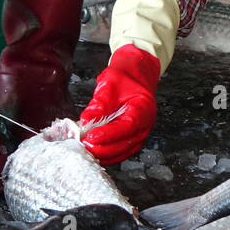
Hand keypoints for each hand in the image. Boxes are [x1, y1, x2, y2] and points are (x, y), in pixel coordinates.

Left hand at [78, 45, 160, 165]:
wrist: (136, 75)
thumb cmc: (125, 77)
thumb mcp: (109, 83)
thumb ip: (99, 103)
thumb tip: (86, 121)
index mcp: (144, 107)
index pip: (128, 126)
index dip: (109, 134)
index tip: (91, 136)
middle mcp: (145, 124)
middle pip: (126, 144)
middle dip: (103, 148)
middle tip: (84, 144)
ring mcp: (140, 134)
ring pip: (123, 152)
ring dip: (104, 154)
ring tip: (86, 148)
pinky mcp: (133, 139)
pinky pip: (121, 152)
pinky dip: (107, 154)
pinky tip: (93, 150)